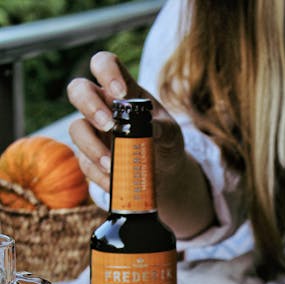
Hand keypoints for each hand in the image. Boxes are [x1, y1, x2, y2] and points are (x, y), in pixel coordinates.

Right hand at [67, 51, 183, 192]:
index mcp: (123, 90)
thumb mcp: (172, 134)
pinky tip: (113, 182)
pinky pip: (84, 163)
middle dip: (90, 106)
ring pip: (76, 129)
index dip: (106, 72)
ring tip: (112, 164)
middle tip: (109, 126)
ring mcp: (93, 131)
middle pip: (78, 91)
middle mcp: (102, 106)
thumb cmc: (165, 142)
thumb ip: (164, 129)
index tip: (120, 92)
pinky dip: (98, 174)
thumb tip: (153, 130)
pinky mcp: (90, 157)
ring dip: (91, 146)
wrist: (163, 172)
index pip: (104, 64)